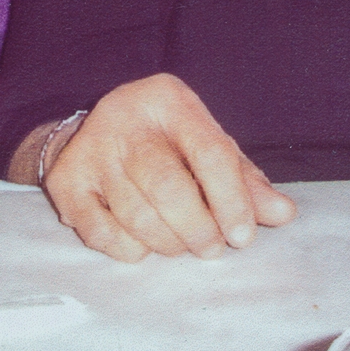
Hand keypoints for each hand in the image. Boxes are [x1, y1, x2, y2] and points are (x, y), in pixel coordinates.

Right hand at [41, 74, 295, 262]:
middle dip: (197, 229)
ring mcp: (90, 150)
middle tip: (211, 248)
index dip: (232, 200)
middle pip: (167, 186)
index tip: (243, 236)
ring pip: (136, 214)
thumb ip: (244, 180)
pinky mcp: (66, 182)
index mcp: (168, 100)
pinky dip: (131, 249)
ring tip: (182, 245)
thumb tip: (283, 214)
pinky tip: (144, 243)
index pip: (209, 151)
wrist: (93, 132)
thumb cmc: (164, 144)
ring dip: (168, 243)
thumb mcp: (206, 145)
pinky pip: (102, 232)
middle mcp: (123, 118)